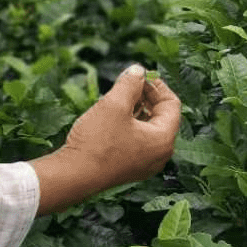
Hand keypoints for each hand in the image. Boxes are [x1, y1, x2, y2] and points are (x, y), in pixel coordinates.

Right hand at [31, 65, 180, 213]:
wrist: (74, 176)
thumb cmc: (96, 142)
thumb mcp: (114, 105)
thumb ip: (130, 84)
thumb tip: (138, 70)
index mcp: (163, 139)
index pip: (172, 104)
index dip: (157, 85)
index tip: (139, 76)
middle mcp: (160, 154)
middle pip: (162, 117)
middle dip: (146, 97)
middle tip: (127, 84)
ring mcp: (145, 164)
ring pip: (148, 129)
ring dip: (136, 110)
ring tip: (117, 98)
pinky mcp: (130, 168)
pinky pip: (138, 141)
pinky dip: (129, 126)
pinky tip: (111, 118)